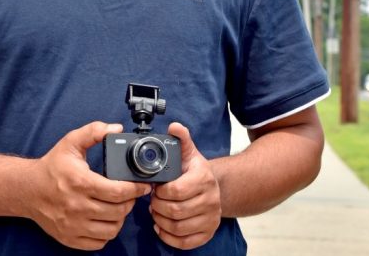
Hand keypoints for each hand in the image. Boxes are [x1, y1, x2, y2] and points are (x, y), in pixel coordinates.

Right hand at [29, 121, 150, 250]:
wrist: (27, 189)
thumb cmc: (52, 166)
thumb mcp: (71, 142)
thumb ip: (94, 131)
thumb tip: (116, 128)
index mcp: (80, 182)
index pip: (118, 191)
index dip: (136, 189)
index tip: (142, 186)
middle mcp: (77, 206)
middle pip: (119, 211)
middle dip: (130, 202)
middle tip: (130, 194)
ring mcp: (73, 225)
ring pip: (112, 229)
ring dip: (120, 218)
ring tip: (118, 206)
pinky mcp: (70, 237)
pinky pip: (99, 242)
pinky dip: (107, 233)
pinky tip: (105, 220)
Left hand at [149, 122, 221, 249]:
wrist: (214, 188)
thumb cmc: (195, 171)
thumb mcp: (189, 153)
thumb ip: (181, 139)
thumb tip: (174, 126)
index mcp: (204, 178)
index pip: (176, 190)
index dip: (160, 191)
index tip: (156, 188)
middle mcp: (211, 199)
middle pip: (175, 211)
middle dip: (158, 206)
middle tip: (153, 200)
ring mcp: (211, 218)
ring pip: (178, 227)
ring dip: (161, 221)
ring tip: (157, 211)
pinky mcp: (208, 233)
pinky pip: (185, 242)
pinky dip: (169, 237)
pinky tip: (162, 227)